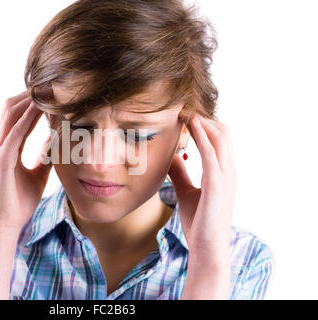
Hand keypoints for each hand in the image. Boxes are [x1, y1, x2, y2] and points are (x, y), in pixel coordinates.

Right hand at [0, 89, 51, 232]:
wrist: (5, 223)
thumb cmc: (19, 200)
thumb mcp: (38, 174)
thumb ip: (44, 157)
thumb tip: (56, 143)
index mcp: (6, 146)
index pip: (17, 114)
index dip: (32, 100)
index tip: (50, 90)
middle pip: (11, 106)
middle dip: (29, 92)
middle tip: (50, 81)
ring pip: (11, 114)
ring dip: (29, 99)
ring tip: (47, 87)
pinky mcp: (2, 160)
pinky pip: (16, 133)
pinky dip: (28, 118)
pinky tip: (41, 108)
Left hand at [168, 110, 236, 259]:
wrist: (207, 248)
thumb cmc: (199, 222)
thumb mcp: (185, 191)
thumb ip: (179, 173)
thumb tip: (170, 156)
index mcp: (223, 172)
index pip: (218, 138)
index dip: (202, 123)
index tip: (183, 114)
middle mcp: (228, 170)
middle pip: (222, 131)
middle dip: (203, 116)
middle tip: (182, 108)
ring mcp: (226, 176)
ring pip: (220, 137)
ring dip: (201, 121)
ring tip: (183, 112)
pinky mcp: (217, 184)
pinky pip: (210, 152)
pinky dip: (200, 136)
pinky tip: (187, 126)